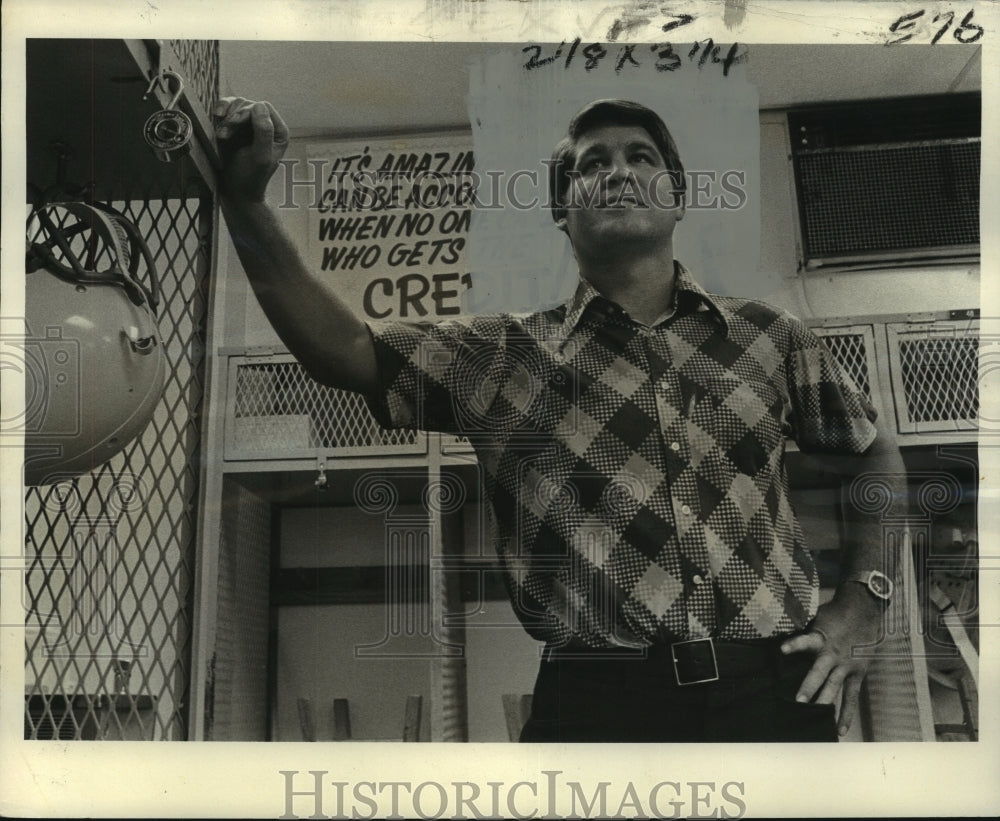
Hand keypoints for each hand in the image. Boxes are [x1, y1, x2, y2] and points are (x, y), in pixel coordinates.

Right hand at [212, 97, 288, 201]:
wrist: (235, 191)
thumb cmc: (250, 177)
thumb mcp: (260, 157)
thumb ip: (263, 132)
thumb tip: (259, 106)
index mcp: (278, 132)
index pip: (264, 108)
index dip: (247, 111)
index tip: (233, 122)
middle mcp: (266, 125)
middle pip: (249, 105)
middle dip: (234, 116)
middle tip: (224, 134)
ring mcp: (249, 125)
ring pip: (237, 104)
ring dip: (226, 116)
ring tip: (221, 134)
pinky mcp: (235, 126)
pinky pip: (227, 109)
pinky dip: (220, 112)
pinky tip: (216, 118)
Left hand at [780, 585, 883, 736]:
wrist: (864, 609)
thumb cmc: (835, 613)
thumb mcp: (817, 617)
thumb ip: (804, 630)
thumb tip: (779, 630)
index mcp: (821, 638)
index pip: (805, 641)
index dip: (794, 645)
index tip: (782, 650)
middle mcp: (833, 654)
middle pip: (819, 673)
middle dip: (809, 687)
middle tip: (797, 701)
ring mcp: (847, 665)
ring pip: (834, 687)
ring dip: (824, 702)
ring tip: (814, 718)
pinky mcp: (858, 673)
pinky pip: (851, 696)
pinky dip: (846, 713)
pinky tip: (839, 730)